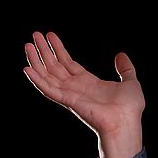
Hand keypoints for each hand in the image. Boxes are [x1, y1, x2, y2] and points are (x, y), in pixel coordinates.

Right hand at [23, 31, 144, 157]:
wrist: (127, 122)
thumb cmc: (129, 108)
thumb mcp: (130, 81)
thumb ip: (125, 68)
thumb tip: (121, 55)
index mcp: (89, 83)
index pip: (68, 63)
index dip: (59, 49)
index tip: (49, 36)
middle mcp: (77, 88)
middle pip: (55, 66)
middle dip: (45, 51)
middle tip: (34, 35)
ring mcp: (71, 94)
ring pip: (48, 75)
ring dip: (36, 60)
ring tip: (27, 46)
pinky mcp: (68, 101)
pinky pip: (48, 89)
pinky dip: (37, 80)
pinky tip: (27, 69)